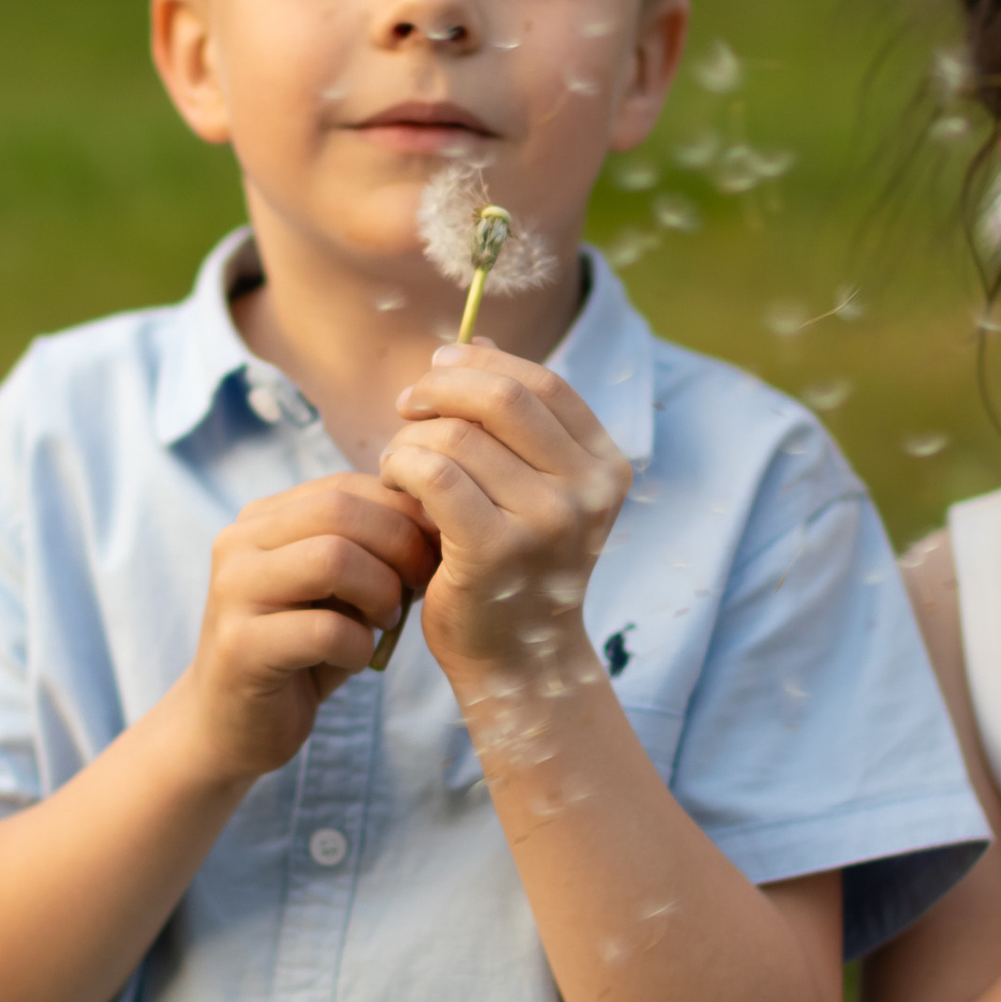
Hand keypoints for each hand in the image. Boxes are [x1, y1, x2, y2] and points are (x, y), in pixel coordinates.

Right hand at [177, 474, 436, 782]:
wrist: (233, 725)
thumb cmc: (299, 651)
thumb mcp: (334, 589)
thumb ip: (366, 549)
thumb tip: (436, 519)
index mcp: (261, 520)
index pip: (342, 486)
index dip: (402, 511)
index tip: (434, 547)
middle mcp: (237, 543)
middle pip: (338, 511)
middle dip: (398, 545)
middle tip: (420, 584)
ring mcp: (233, 591)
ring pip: (331, 558)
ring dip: (380, 591)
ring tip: (387, 619)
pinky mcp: (240, 645)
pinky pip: (324, 629)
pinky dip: (359, 644)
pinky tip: (358, 658)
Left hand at [379, 341, 629, 684]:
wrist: (516, 661)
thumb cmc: (514, 565)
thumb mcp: (530, 488)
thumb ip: (512, 421)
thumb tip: (477, 340)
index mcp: (606, 467)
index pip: (543, 384)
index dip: (483, 364)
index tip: (438, 368)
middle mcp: (586, 492)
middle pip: (501, 398)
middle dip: (441, 388)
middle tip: (406, 406)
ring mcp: (546, 523)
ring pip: (457, 436)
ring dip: (410, 439)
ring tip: (398, 463)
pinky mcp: (495, 550)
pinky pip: (433, 474)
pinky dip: (401, 467)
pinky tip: (394, 485)